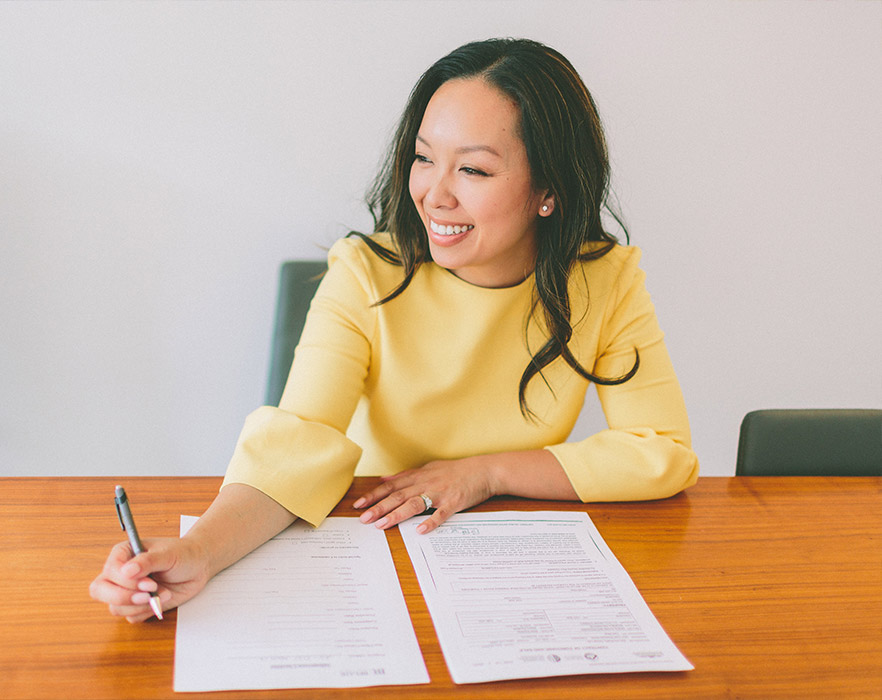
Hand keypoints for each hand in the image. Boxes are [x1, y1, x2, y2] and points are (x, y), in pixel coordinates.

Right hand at [89, 537, 209, 622]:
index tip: (150, 583)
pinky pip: (131, 617)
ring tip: (164, 593)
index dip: (127, 581)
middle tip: (149, 595)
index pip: (109, 571)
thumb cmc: (184, 554)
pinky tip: (162, 599)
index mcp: (123, 554)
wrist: (198, 567)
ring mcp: (126, 590)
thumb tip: (126, 571)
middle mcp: (120, 573)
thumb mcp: (168, 554)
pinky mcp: (136, 605)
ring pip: (115, 607)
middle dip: (124, 597)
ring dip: (141, 605)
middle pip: (100, 591)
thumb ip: (147, 561)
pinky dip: (147, 612)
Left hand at [354, 456, 496, 533]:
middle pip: (398, 495)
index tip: (359, 505)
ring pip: (414, 503)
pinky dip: (430, 522)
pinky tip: (419, 530)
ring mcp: (439, 493)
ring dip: (397, 514)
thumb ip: (406, 475)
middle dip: (379, 507)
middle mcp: (426, 483)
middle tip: (364, 518)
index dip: (374, 495)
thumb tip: (384, 479)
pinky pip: (440, 513)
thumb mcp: (428, 468)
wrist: (483, 471)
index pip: (391, 486)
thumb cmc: (456, 471)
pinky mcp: (453, 502)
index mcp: (419, 476)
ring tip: (382, 525)